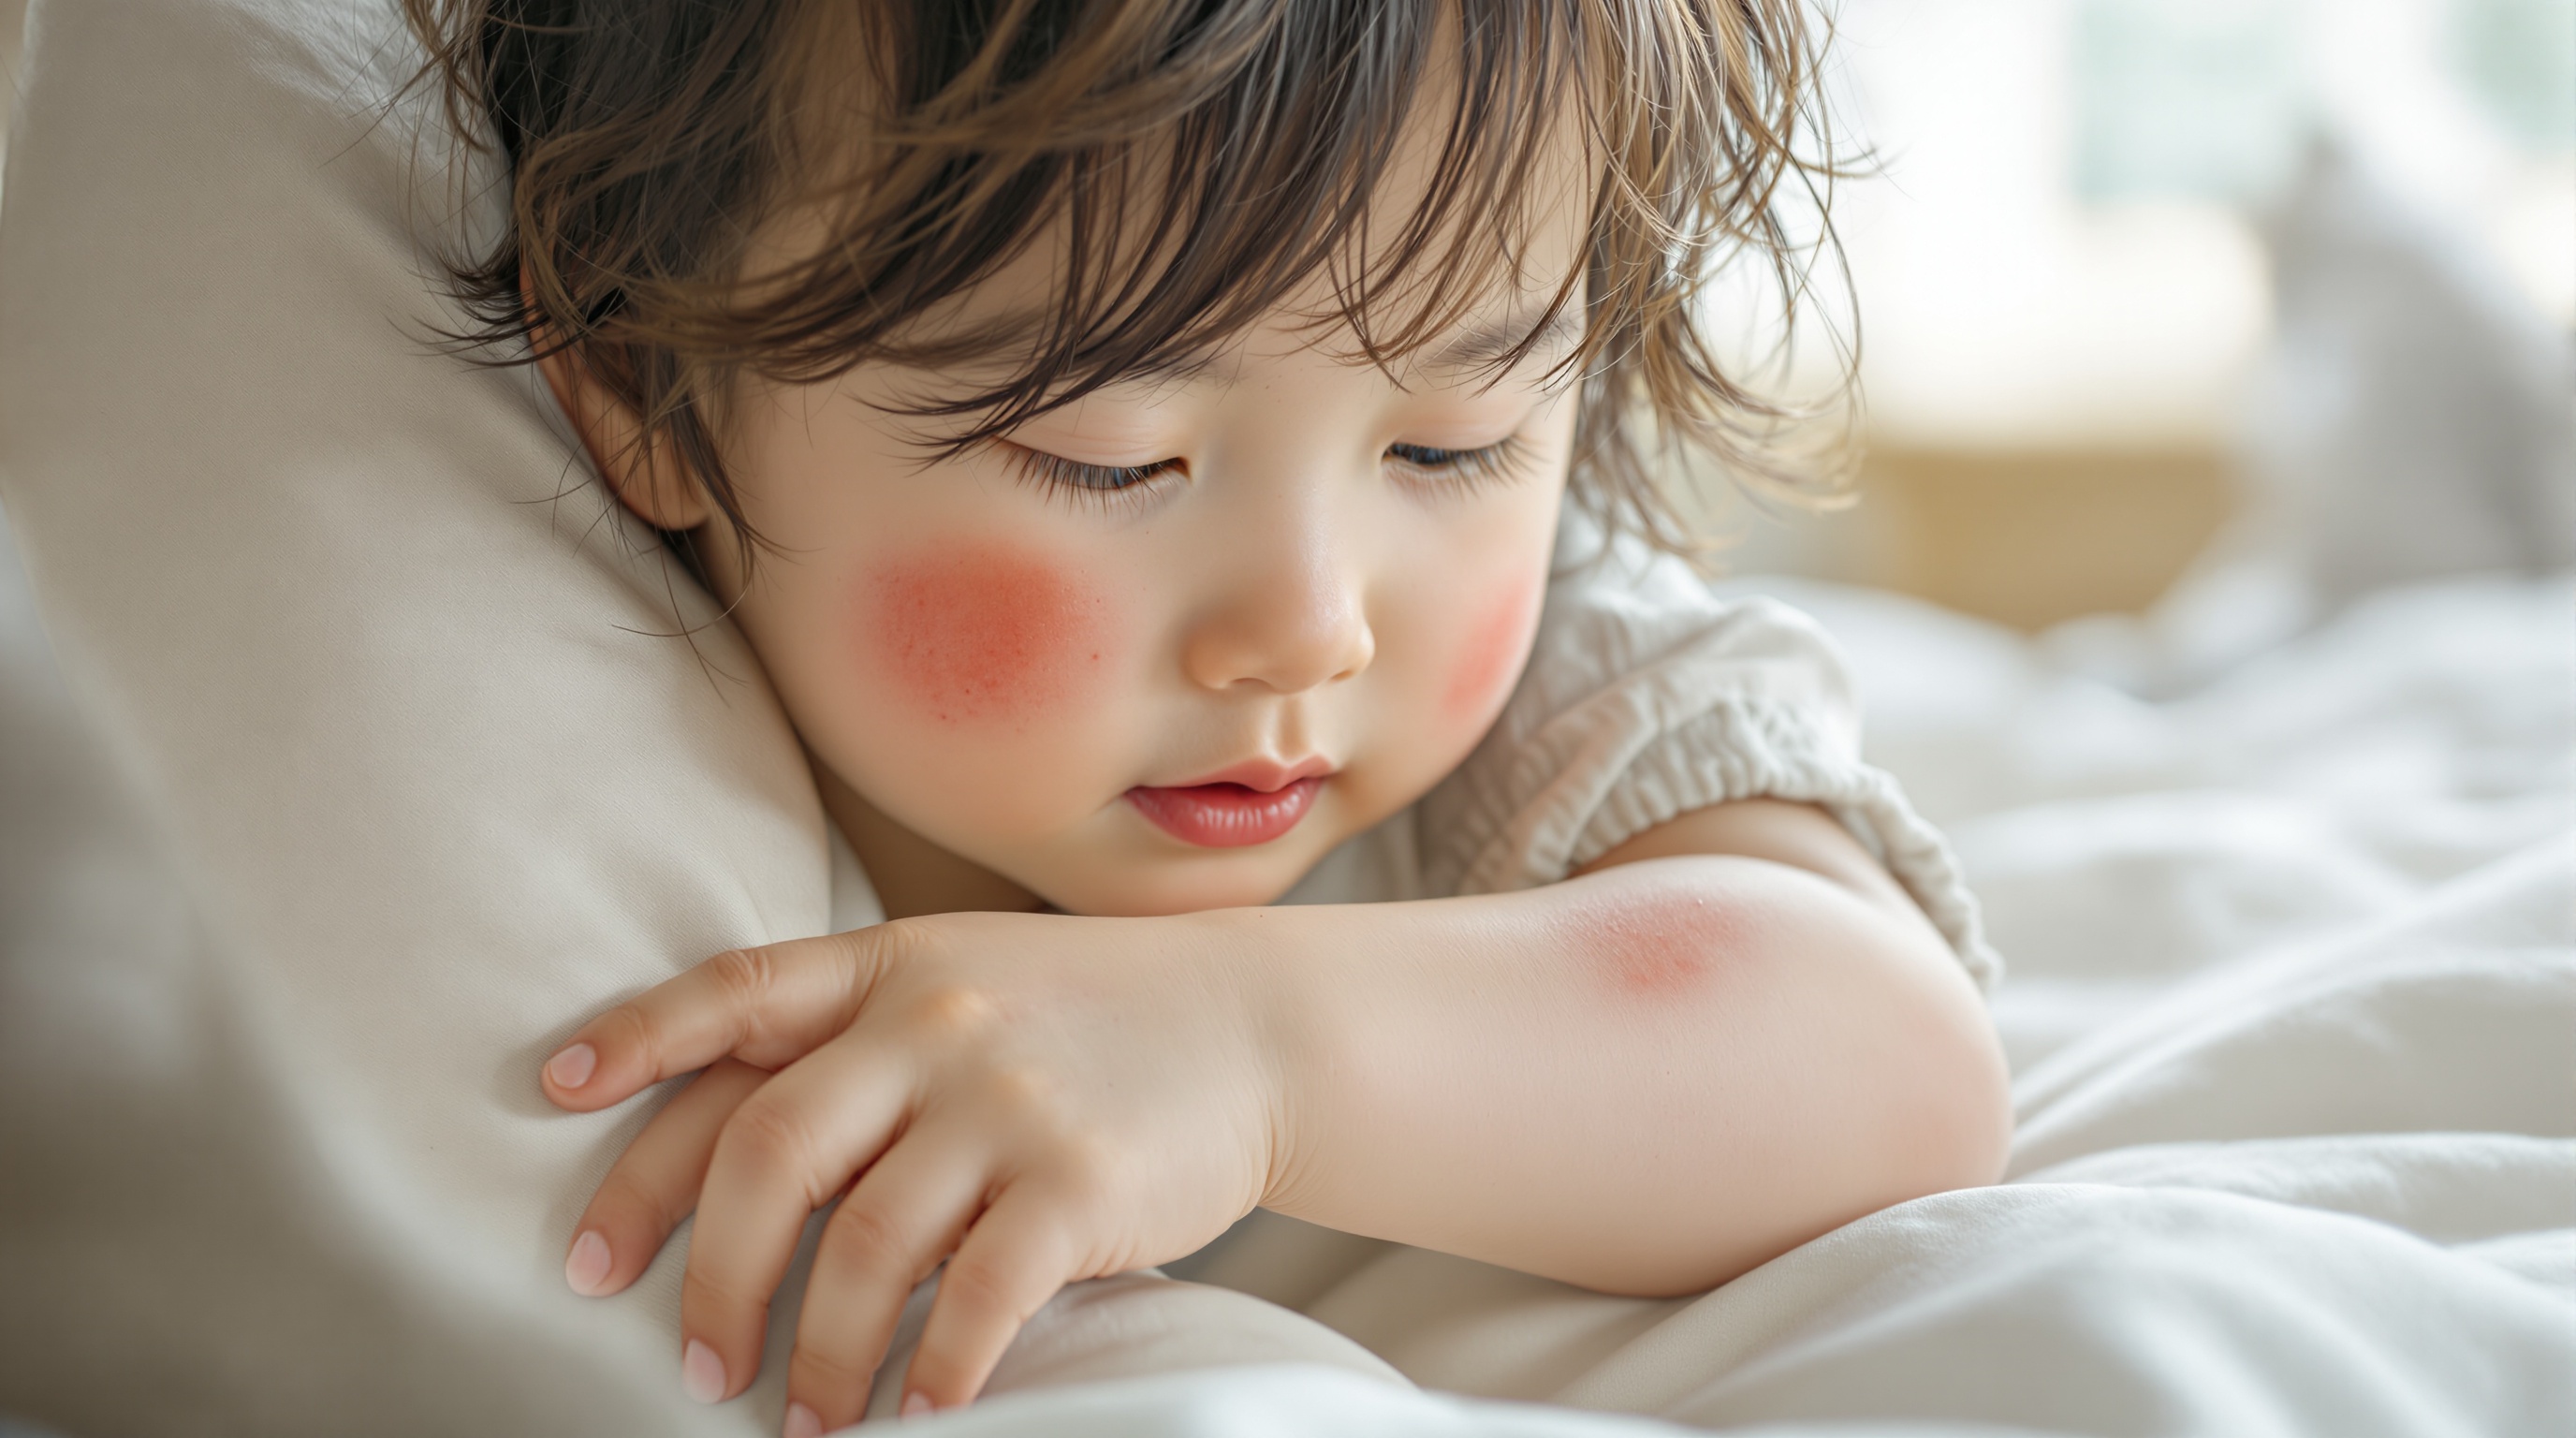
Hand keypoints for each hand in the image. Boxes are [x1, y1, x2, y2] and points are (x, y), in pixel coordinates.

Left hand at [539, 910, 1293, 1428]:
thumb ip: (858, 1038)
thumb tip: (724, 1158)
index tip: (556, 1092)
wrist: (1257, 1025)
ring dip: (816, 1355)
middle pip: (768, 1151)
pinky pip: (977, 1298)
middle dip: (710, 1275)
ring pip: (863, 1247)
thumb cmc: (1088, 1019)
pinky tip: (921, 1408)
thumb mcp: (967, 979)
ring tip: (804, 1420)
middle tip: (692, 1365)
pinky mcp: (1081, 1179)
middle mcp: (935, 1021)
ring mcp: (1007, 1099)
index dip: (638, 1040)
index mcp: (891, 965)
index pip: (736, 993)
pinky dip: (934, 1372)